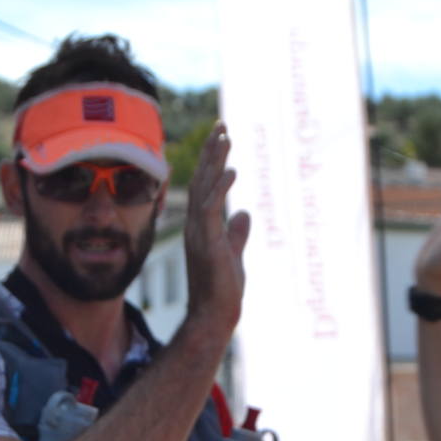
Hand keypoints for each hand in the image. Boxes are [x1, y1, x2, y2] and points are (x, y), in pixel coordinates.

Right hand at [183, 122, 249, 333]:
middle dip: (212, 151)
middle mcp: (196, 225)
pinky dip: (220, 188)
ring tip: (226, 137)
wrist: (214, 316)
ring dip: (215, 161)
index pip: (205, 186)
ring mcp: (198, 233)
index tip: (223, 136)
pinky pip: (210, 209)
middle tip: (223, 125)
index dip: (213, 160)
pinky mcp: (206, 243)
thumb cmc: (222, 290)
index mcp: (202, 226)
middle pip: (202, 179)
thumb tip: (244, 214)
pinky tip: (231, 170)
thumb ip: (237, 233)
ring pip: (204, 188)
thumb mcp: (233, 254)